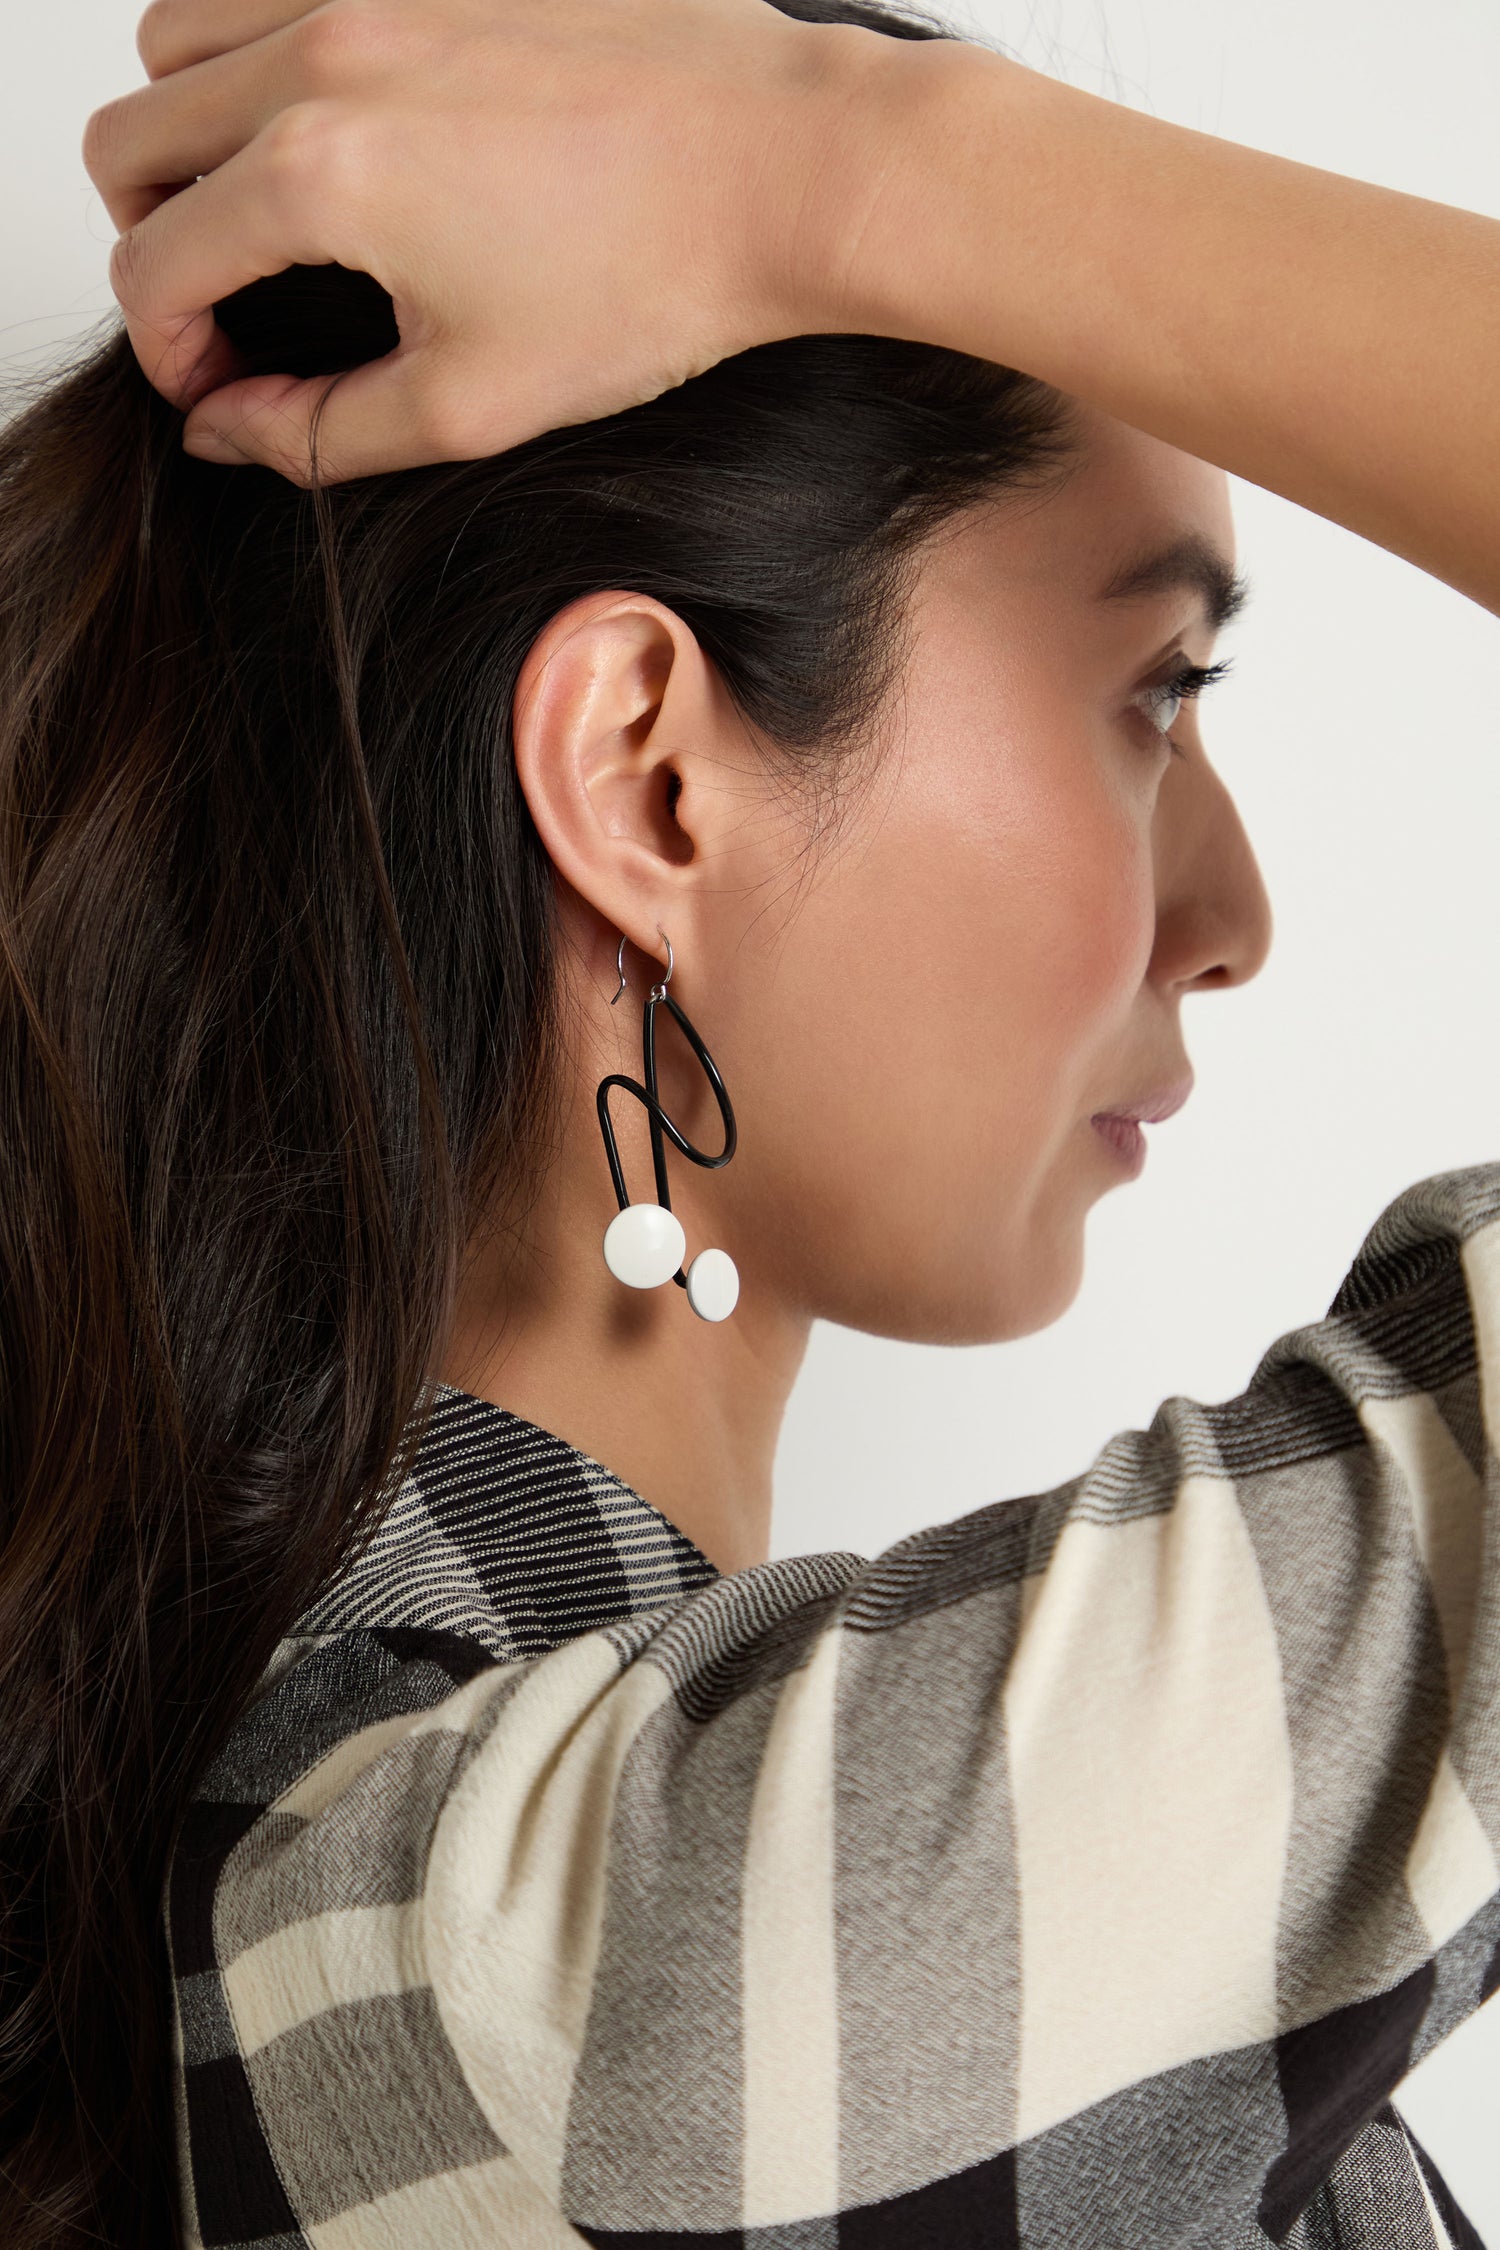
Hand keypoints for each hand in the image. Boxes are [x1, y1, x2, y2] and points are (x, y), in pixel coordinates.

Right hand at [83, 0, 879, 484]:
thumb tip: (225, 426)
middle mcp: (319, 53)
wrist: (780, 170)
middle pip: (128, 136)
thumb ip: (317, 430)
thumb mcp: (470, 405)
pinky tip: (335, 123)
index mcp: (318, 172)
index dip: (170, 352)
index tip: (221, 388)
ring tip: (266, 207)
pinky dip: (260, 49)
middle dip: (156, 237)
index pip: (154, 265)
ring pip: (178, 37)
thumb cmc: (653, 281)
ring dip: (188, 129)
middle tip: (229, 304)